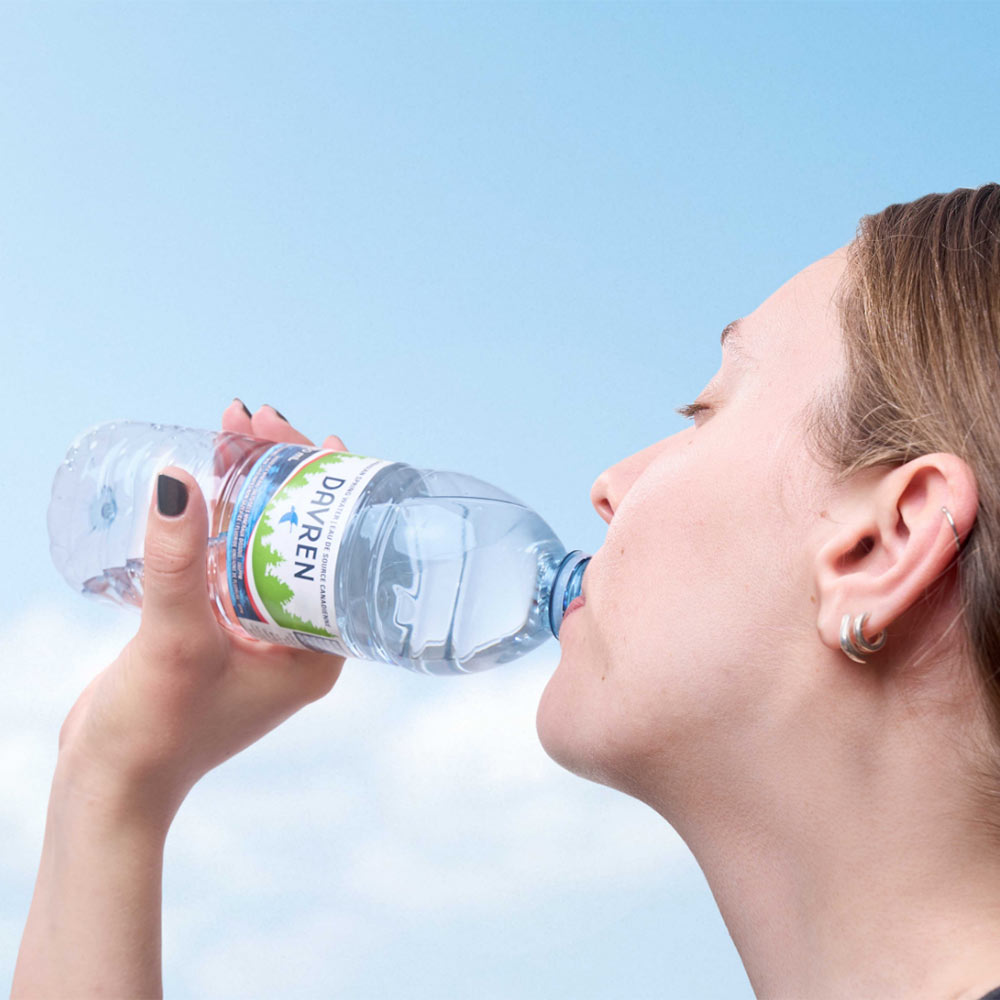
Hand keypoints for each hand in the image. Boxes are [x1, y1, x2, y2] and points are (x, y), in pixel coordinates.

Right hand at [56, 402, 349, 826]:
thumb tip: (176, 480)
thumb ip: (175, 564)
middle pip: (303, 540)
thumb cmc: (157, 732)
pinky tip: (210, 484)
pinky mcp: (219, 633)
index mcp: (316, 651)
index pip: (339, 551)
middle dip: (284, 477)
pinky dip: (222, 521)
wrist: (111, 785)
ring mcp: (257, 635)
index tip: (318, 439)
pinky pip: (230, 563)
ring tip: (234, 432)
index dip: (328, 491)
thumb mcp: (174, 642)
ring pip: (263, 545)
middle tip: (260, 420)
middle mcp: (297, 640)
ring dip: (250, 490)